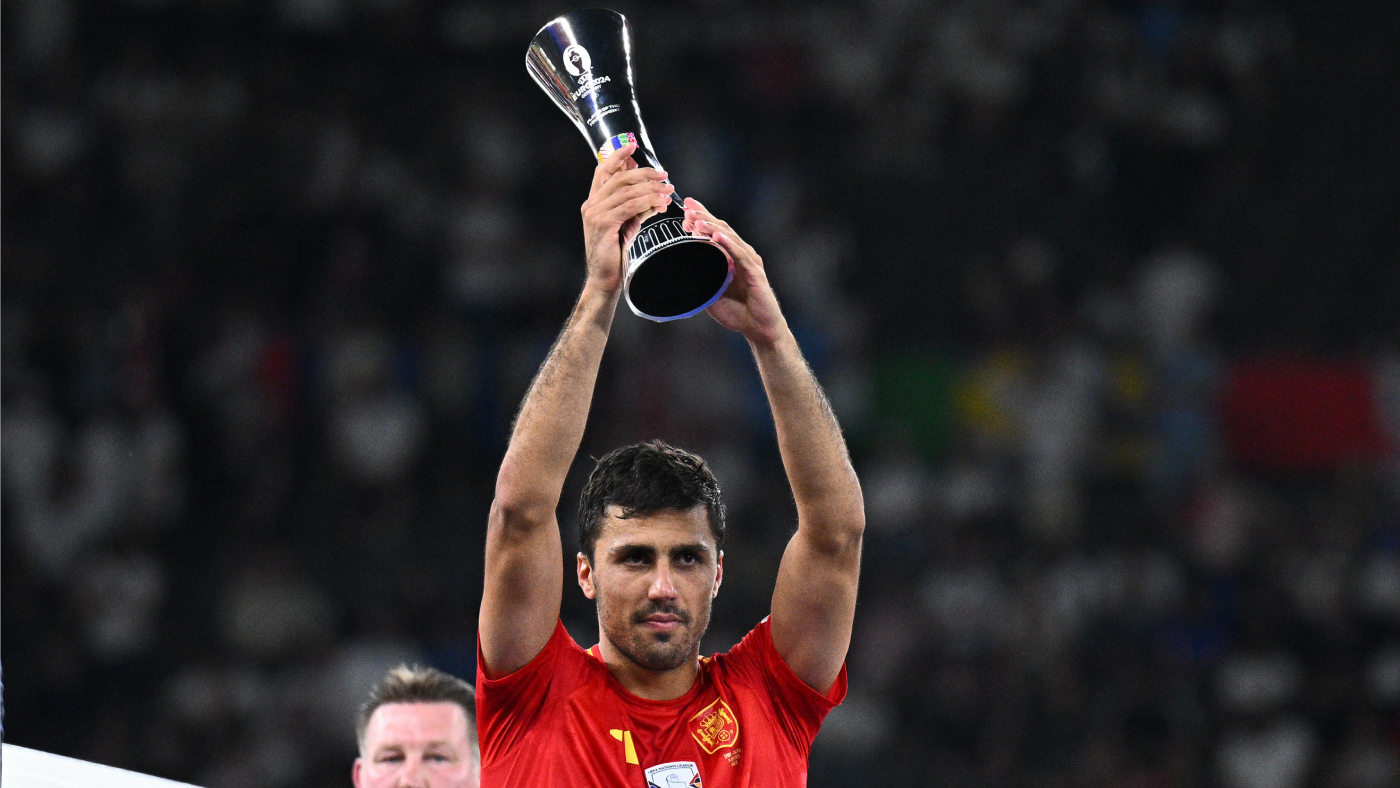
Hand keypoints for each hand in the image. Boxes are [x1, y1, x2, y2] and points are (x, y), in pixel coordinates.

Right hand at [580, 142, 673, 294]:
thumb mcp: (627, 224)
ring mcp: (595, 214)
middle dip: (644, 173)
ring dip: (650, 188)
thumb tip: (656, 193)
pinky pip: (629, 206)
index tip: (632, 145)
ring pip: (626, 190)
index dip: (617, 156)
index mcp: (594, 202)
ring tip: (668, 189)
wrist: (605, 279)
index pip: (603, 171)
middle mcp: (591, 204)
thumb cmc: (616, 253)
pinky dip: (647, 202)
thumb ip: (636, 207)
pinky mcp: (603, 224)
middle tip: (664, 175)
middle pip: (619, 178)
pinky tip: (660, 203)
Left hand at [682, 198, 787, 345]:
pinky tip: (717, 237)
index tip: (685, 209)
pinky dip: (728, 245)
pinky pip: (741, 256)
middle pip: (722, 230)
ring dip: (712, 228)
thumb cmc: (737, 312)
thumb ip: (700, 280)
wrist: (759, 329)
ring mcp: (750, 263)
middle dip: (704, 217)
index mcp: (731, 257)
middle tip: (687, 209)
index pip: (716, 232)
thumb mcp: (711, 293)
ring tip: (696, 220)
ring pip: (730, 239)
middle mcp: (742, 255)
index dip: (702, 218)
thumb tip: (679, 271)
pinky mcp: (756, 274)